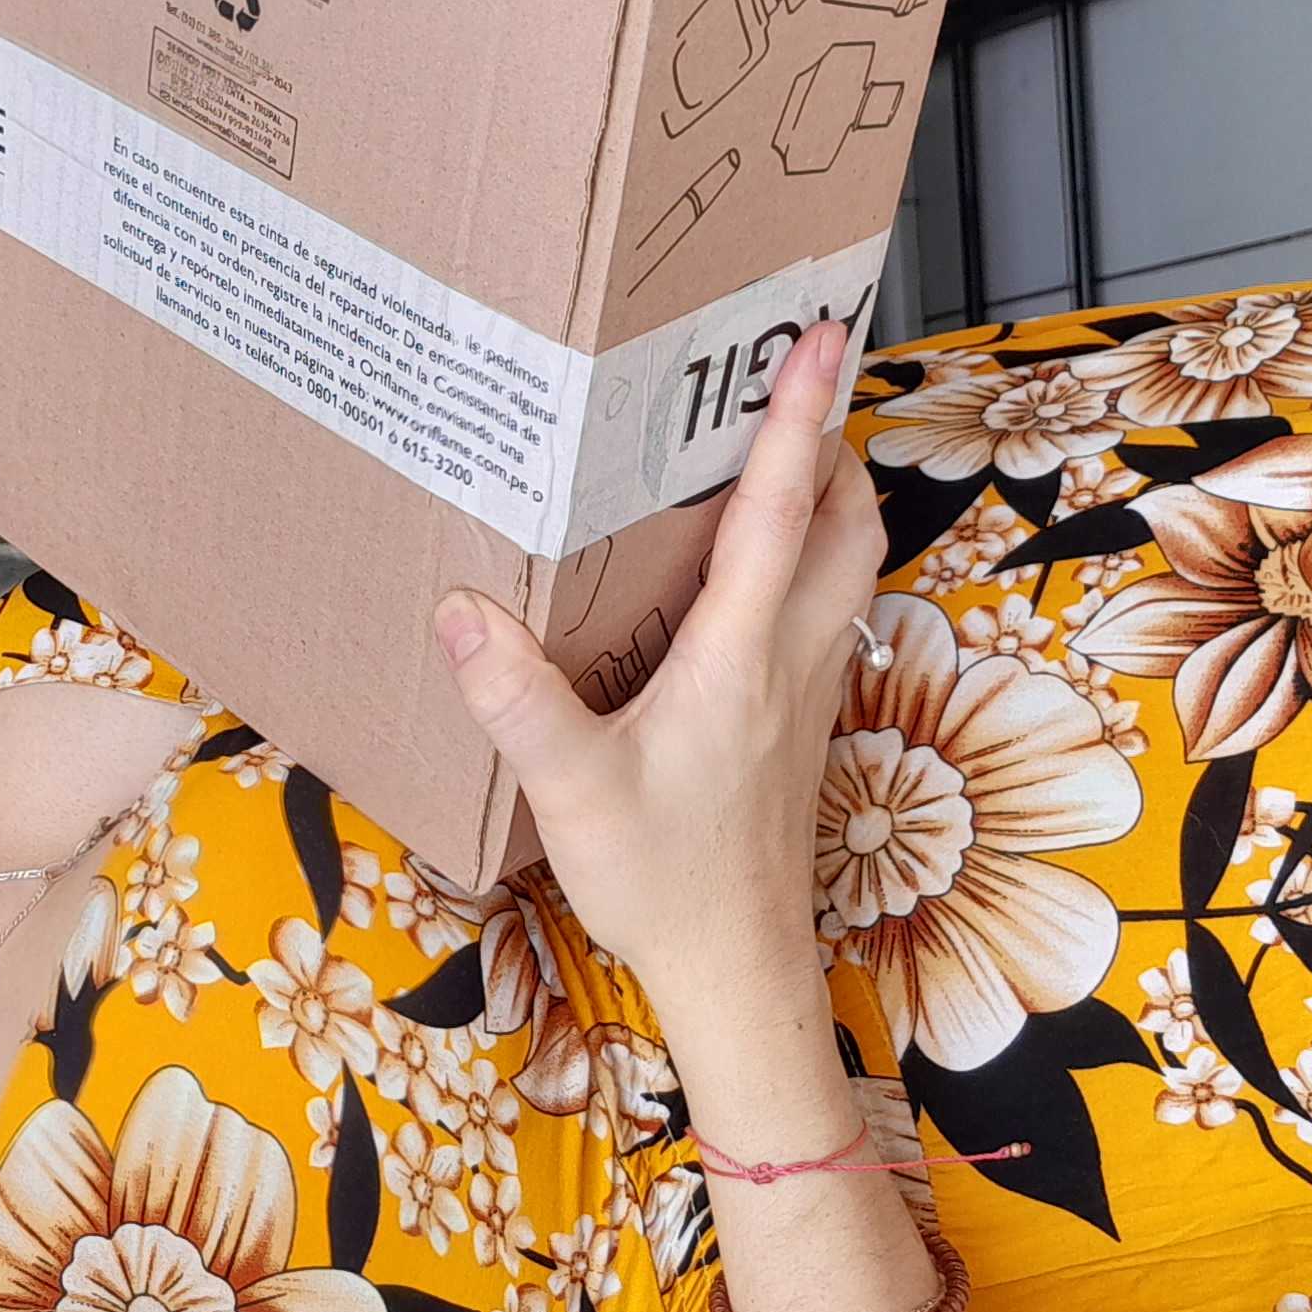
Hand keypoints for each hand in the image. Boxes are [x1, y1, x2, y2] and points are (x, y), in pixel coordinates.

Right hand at [435, 319, 883, 1023]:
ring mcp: (808, 693)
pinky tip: (757, 574)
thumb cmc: (665, 884)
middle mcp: (792, 659)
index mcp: (741, 657)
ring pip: (849, 566)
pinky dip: (811, 560)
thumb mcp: (573, 790)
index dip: (795, 418)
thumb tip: (462, 608)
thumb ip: (518, 699)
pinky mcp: (801, 725)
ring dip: (833, 498)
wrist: (737, 972)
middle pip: (845, 522)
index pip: (780, 511)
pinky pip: (826, 611)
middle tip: (797, 379)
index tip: (813, 339)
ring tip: (786, 453)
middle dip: (830, 440)